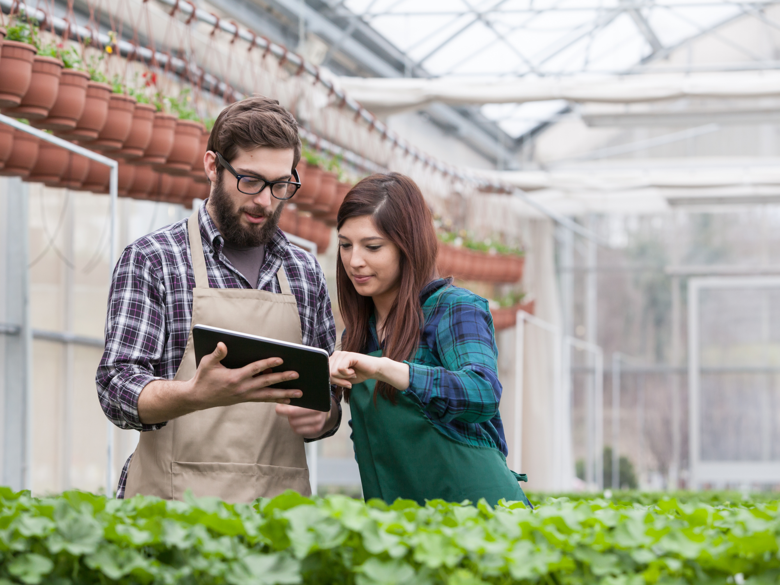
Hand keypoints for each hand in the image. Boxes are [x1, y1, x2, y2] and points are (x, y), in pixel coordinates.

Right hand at [188, 342, 302, 408]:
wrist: (197, 398)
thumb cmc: (203, 378)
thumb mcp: (207, 364)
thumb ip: (217, 354)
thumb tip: (222, 344)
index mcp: (234, 377)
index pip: (255, 369)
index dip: (268, 363)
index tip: (281, 359)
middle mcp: (242, 388)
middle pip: (266, 382)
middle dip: (282, 378)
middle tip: (297, 374)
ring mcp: (245, 395)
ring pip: (268, 395)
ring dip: (284, 393)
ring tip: (299, 393)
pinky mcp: (245, 399)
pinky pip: (263, 399)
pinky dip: (276, 399)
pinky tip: (287, 398)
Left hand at [276, 397, 337, 437]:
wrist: (325, 411)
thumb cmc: (311, 401)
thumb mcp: (306, 395)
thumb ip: (295, 396)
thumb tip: (279, 398)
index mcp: (314, 401)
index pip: (292, 411)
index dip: (283, 409)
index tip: (278, 407)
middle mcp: (318, 412)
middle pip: (292, 418)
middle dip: (285, 414)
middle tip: (282, 409)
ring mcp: (318, 422)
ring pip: (294, 424)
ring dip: (290, 420)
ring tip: (291, 414)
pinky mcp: (316, 430)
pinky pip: (298, 431)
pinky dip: (294, 426)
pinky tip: (296, 421)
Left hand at [329, 350, 382, 387]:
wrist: (373, 370)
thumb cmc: (358, 373)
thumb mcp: (342, 379)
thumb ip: (333, 378)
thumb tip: (326, 380)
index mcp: (333, 360)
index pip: (324, 372)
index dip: (332, 380)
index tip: (342, 382)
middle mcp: (336, 355)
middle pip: (328, 373)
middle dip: (339, 380)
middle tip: (348, 379)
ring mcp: (342, 354)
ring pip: (333, 372)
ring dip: (344, 377)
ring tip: (352, 373)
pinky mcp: (349, 356)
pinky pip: (341, 369)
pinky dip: (348, 374)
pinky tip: (353, 371)